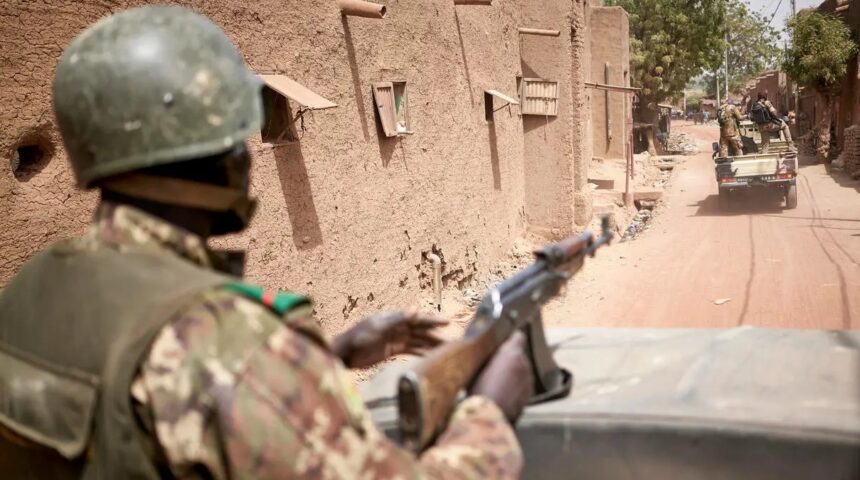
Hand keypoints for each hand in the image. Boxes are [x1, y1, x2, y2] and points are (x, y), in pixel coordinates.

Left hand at [333, 310, 447, 368]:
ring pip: (419, 341)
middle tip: (454, 341)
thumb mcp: (378, 327)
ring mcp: (397, 338)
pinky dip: (422, 353)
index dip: (433, 321)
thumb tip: (415, 309)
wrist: (345, 354)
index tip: (448, 322)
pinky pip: (412, 350)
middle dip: (437, 335)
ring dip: (432, 345)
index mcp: (395, 318)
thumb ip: (397, 320)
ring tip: (447, 350)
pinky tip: (432, 357)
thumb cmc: (358, 337)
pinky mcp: (393, 350)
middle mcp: (398, 327)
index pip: (418, 319)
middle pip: (422, 331)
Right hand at [470, 331, 533, 422]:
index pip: (518, 337)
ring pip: (520, 371)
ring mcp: (528, 381)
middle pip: (517, 356)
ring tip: (494, 381)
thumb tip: (489, 349)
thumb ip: (487, 353)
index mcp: (512, 353)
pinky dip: (513, 387)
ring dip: (511, 373)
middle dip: (507, 359)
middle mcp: (525, 365)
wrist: (488, 415)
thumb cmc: (479, 388)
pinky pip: (521, 385)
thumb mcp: (477, 365)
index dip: (510, 338)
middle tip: (491, 365)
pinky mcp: (527, 396)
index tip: (501, 341)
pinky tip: (499, 393)